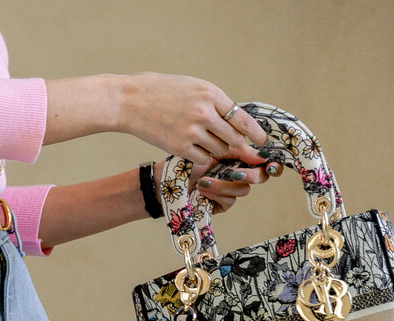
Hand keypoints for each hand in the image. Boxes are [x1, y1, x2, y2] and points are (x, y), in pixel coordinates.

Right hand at [120, 73, 266, 167]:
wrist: (130, 100)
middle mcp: (205, 112)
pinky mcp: (179, 147)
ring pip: (219, 150)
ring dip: (218, 152)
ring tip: (210, 147)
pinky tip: (197, 152)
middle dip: (239, 147)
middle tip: (242, 153)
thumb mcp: (192, 87)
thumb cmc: (161, 92)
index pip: (242, 118)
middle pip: (234, 139)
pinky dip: (204, 159)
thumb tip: (233, 122)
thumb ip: (213, 103)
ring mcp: (192, 131)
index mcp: (210, 93)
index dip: (255, 133)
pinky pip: (203, 159)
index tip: (263, 142)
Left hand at [190, 156, 283, 213]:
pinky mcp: (222, 205)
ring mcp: (231, 190)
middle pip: (261, 177)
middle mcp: (239, 173)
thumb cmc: (190, 159)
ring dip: (224, 185)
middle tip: (236, 173)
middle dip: (251, 175)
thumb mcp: (215, 148)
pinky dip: (216, 193)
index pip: (265, 161)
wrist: (169, 178)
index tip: (270, 164)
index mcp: (241, 156)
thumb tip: (263, 153)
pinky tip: (202, 188)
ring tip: (205, 179)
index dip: (273, 164)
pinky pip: (230, 201)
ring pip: (243, 190)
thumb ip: (239, 149)